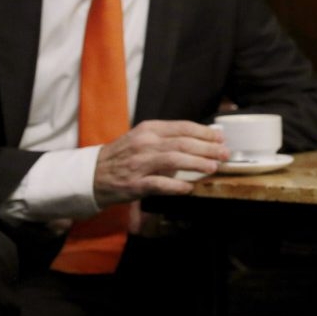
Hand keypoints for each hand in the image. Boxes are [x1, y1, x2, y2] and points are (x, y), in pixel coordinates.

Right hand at [91, 120, 228, 205]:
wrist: (92, 174)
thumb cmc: (123, 156)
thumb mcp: (143, 139)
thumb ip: (168, 138)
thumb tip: (200, 140)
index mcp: (148, 129)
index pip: (183, 127)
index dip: (205, 132)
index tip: (221, 138)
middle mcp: (144, 144)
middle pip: (183, 143)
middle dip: (207, 148)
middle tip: (224, 154)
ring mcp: (139, 164)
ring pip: (174, 160)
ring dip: (197, 164)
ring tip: (213, 168)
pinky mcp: (134, 184)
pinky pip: (160, 184)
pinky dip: (177, 186)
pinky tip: (189, 188)